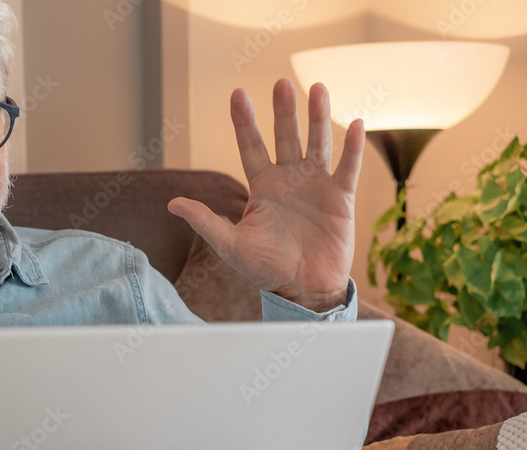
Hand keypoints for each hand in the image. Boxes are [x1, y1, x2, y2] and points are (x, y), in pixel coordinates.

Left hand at [168, 79, 364, 311]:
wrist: (302, 289)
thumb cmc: (265, 268)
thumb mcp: (230, 245)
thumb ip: (205, 221)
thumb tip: (172, 204)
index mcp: (262, 187)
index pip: (250, 146)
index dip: (244, 122)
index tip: (237, 94)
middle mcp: (289, 179)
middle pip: (285, 137)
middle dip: (283, 111)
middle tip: (280, 83)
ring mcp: (316, 185)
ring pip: (317, 144)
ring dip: (318, 117)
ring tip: (317, 88)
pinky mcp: (340, 198)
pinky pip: (346, 169)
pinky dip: (351, 148)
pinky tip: (354, 124)